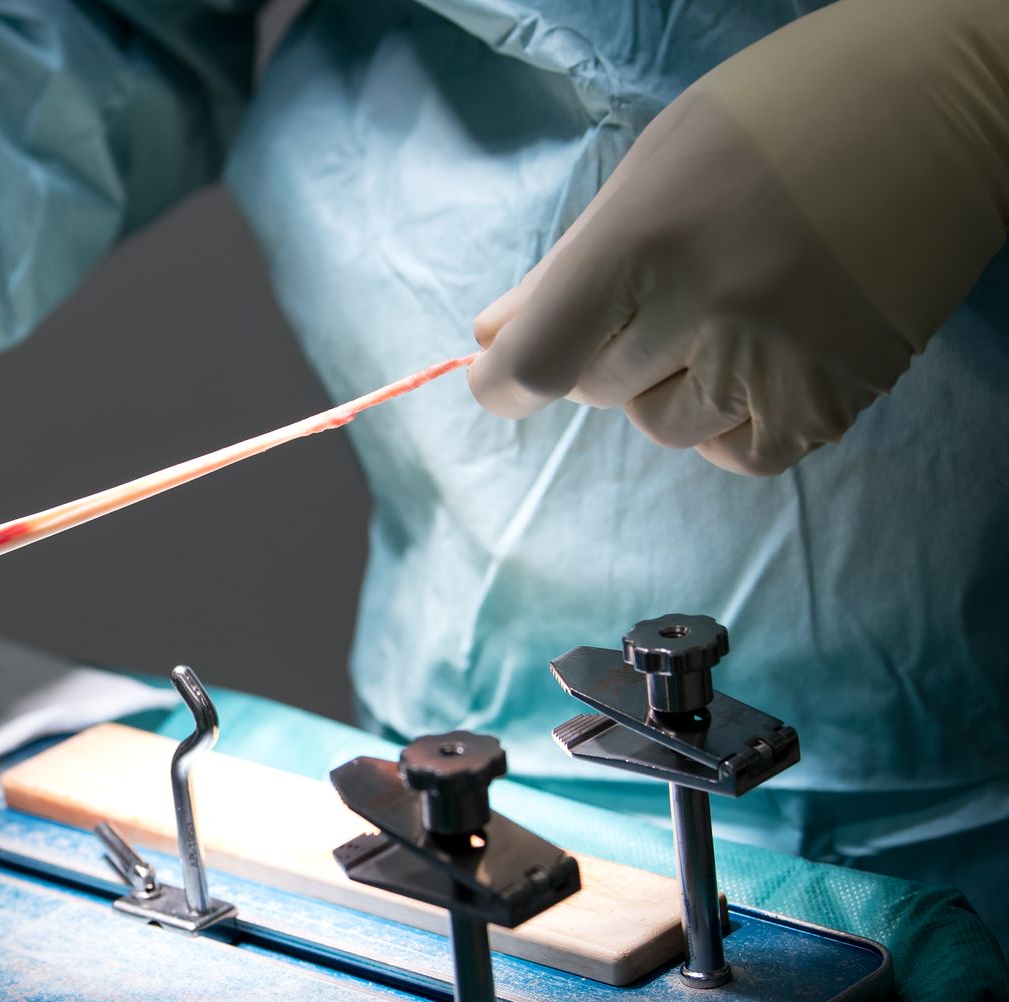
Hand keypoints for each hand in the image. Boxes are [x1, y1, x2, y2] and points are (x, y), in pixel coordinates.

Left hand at [471, 0, 1007, 475]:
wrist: (948, 106)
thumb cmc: (784, 117)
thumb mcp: (656, 166)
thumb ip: (568, 264)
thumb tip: (493, 337)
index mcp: (646, 241)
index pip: (539, 359)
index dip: (504, 379)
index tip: (498, 378)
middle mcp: (707, 310)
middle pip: (597, 387)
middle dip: (607, 347)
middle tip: (666, 285)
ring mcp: (774, 364)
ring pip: (662, 424)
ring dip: (669, 383)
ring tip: (728, 306)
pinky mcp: (831, 402)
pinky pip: (737, 455)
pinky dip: (730, 421)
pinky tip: (757, 357)